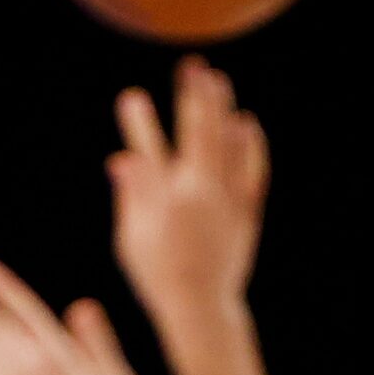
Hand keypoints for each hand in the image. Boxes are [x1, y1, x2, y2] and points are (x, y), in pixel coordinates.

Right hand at [109, 56, 268, 354]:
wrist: (201, 307)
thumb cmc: (159, 275)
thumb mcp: (133, 238)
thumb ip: (132, 195)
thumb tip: (122, 158)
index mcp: (166, 200)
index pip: (150, 149)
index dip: (140, 122)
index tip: (131, 97)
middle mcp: (200, 194)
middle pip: (199, 133)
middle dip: (194, 97)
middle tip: (193, 68)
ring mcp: (227, 201)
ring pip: (228, 145)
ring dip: (222, 111)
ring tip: (218, 82)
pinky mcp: (246, 211)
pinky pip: (251, 169)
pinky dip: (249, 144)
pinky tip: (245, 124)